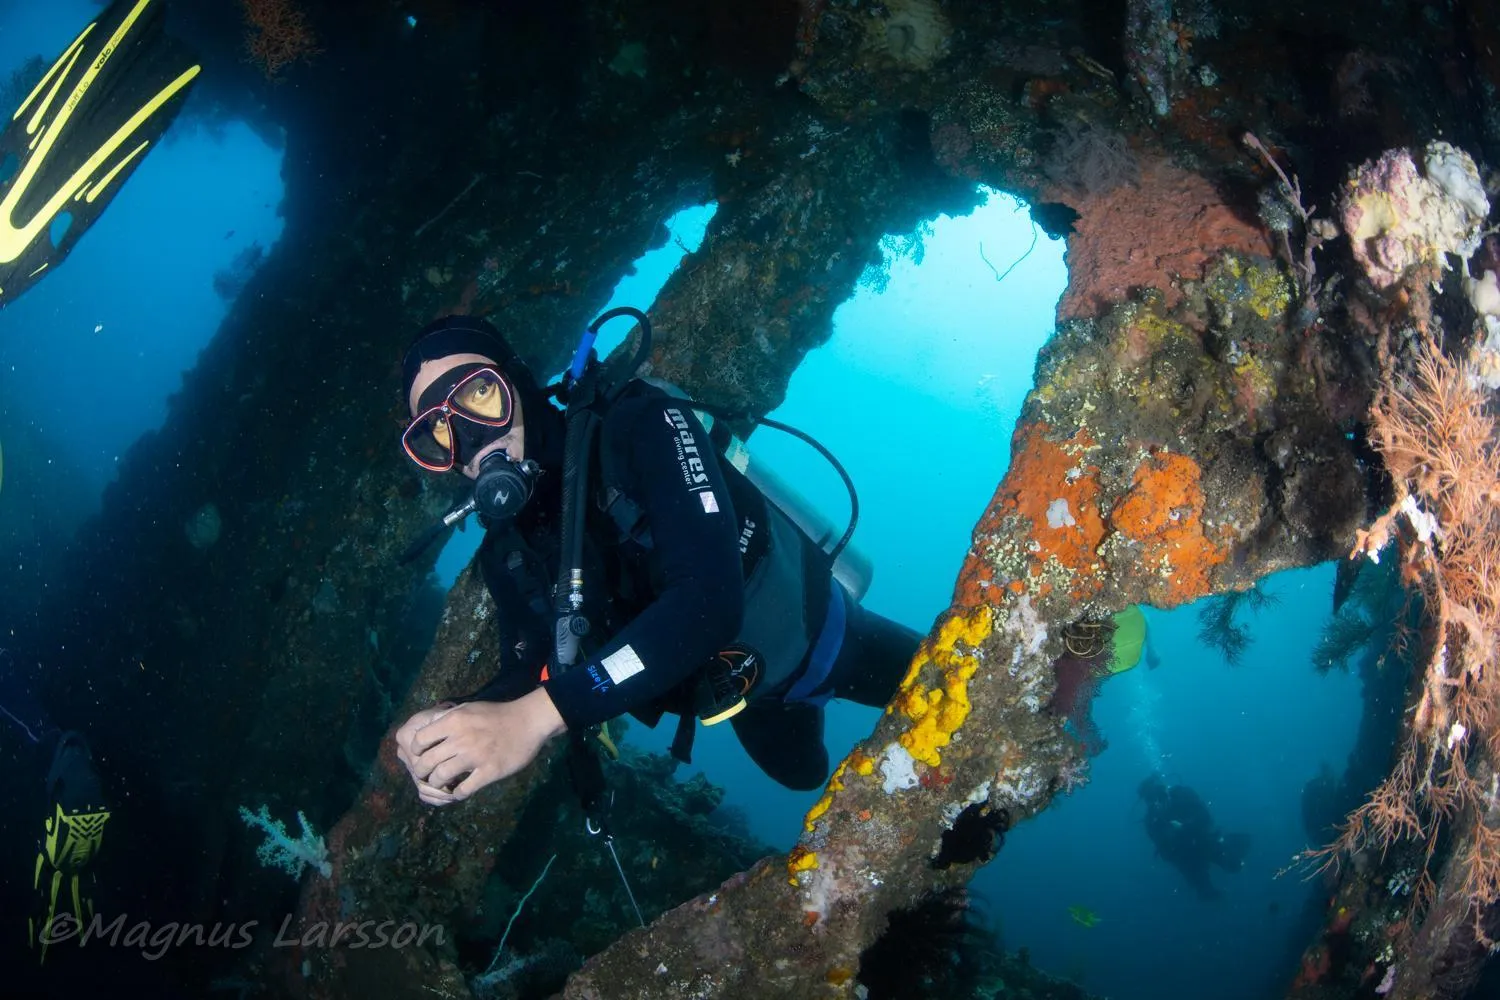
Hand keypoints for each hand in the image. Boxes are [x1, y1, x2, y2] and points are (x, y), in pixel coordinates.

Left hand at [393, 689, 565, 805]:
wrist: (528, 722)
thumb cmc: (497, 714)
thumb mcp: (468, 708)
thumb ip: (446, 717)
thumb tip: (424, 727)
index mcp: (453, 721)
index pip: (419, 740)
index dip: (415, 751)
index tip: (420, 755)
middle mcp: (460, 739)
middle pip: (426, 762)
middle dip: (421, 772)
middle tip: (426, 774)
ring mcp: (475, 756)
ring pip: (441, 777)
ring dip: (437, 783)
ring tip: (441, 783)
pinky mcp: (489, 771)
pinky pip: (464, 789)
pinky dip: (457, 793)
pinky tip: (460, 791)